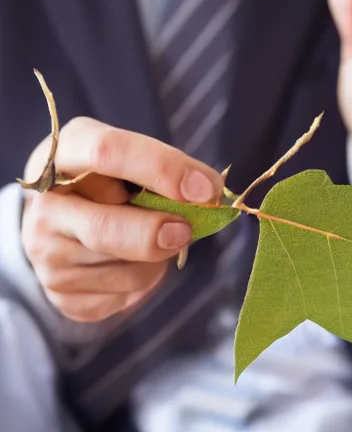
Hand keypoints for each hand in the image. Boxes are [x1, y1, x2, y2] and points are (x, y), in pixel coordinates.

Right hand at [20, 120, 224, 322]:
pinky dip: (143, 283)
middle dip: (155, 233)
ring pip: (118, 269)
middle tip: (188, 230)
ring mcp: (43, 253)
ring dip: (155, 260)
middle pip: (104, 228)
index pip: (109, 152)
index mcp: (64, 152)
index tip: (204, 190)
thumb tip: (209, 194)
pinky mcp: (56, 293)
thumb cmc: (111, 175)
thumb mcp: (131, 154)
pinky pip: (116, 296)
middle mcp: (44, 205)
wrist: (68, 213)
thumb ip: (165, 168)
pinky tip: (136, 262)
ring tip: (158, 239)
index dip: (162, 169)